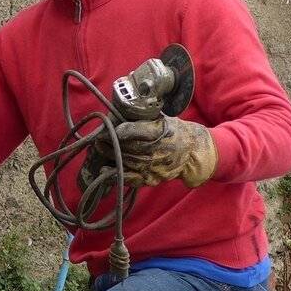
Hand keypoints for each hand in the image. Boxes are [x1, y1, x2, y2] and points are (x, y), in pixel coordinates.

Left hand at [95, 116, 216, 187]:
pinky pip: (132, 178)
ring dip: (111, 156)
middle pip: (129, 147)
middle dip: (110, 143)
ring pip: (128, 162)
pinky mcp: (153, 178)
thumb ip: (144, 117)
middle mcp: (159, 150)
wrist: (193, 152)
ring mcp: (155, 166)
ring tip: (100, 149)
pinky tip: (105, 169)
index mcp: (161, 132)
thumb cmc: (174, 132)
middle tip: (98, 139)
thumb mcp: (163, 119)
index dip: (118, 131)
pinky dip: (117, 174)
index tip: (106, 129)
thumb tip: (119, 112)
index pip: (136, 131)